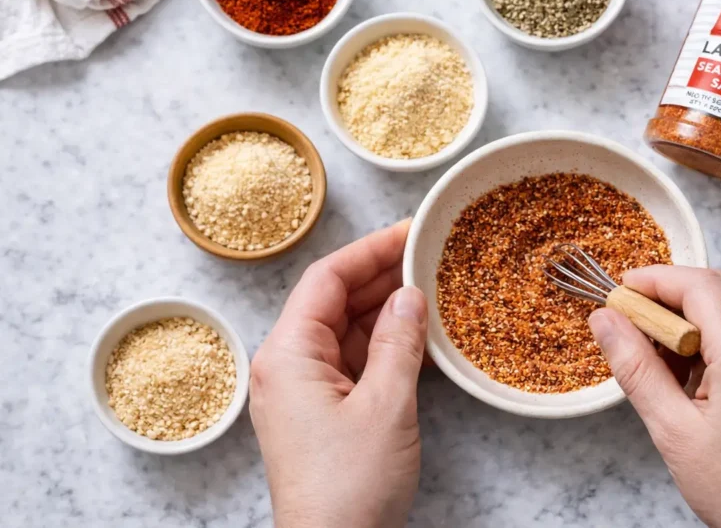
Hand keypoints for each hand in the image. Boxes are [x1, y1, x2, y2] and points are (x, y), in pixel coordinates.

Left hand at [250, 220, 426, 527]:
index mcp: (287, 354)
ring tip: (433, 292)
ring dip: (388, 313)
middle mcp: (287, 366)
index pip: (327, 279)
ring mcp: (303, 391)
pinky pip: (353, 363)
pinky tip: (421, 341)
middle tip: (429, 257)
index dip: (371, 250)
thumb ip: (400, 342)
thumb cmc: (349, 486)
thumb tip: (411, 295)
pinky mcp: (321, 414)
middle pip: (335, 301)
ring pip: (346, 332)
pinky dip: (385, 348)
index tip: (409, 232)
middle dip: (382, 277)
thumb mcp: (386, 405)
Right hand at [588, 267, 720, 527]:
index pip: (693, 283)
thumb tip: (605, 321)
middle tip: (636, 323)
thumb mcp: (676, 432)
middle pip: (718, 285)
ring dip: (701, 316)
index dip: (651, 280)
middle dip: (672, 295)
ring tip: (673, 363)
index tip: (620, 293)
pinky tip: (711, 374)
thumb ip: (636, 367)